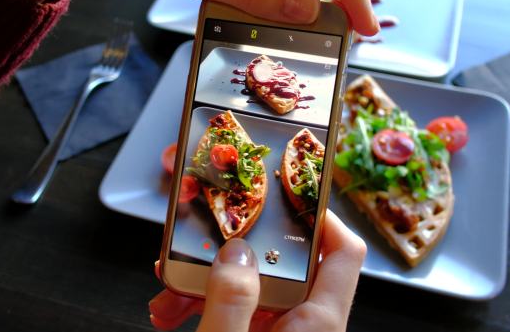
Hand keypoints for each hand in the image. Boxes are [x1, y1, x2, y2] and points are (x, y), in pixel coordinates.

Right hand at [150, 209, 366, 330]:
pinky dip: (204, 307)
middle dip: (233, 254)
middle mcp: (306, 327)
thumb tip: (237, 252)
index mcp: (318, 325)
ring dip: (206, 283)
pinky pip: (236, 315)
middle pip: (282, 266)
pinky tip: (171, 314)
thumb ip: (232, 301)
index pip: (343, 252)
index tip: (281, 191)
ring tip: (166, 296)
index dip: (321, 213)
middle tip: (194, 247)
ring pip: (251, 289)